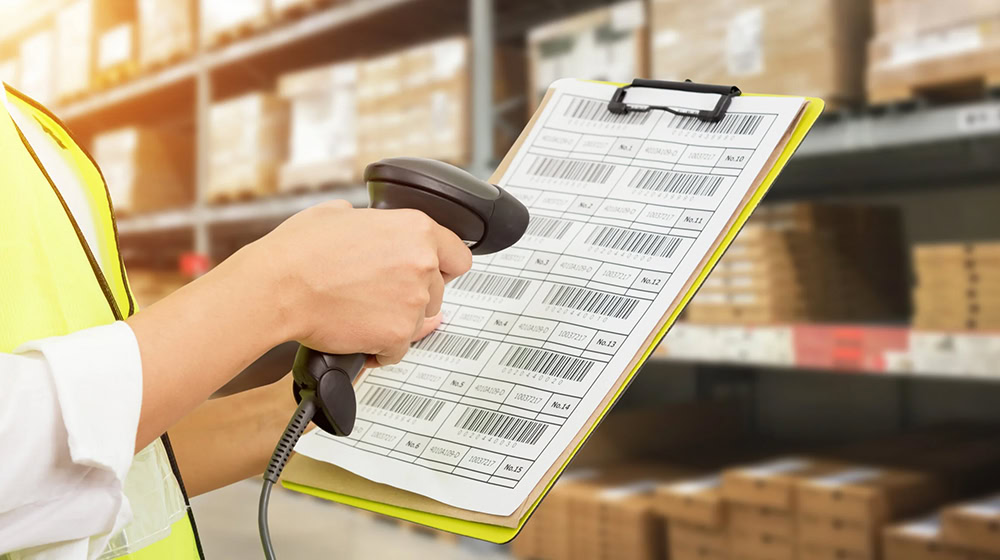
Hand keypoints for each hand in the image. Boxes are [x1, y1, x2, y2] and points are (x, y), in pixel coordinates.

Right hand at [248, 200, 471, 365]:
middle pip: (438, 292)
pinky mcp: (397, 334)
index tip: (433, 275)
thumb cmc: (299, 251)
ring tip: (360, 311)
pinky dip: (381, 348)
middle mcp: (422, 263)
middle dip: (412, 295)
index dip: (442, 267)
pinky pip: (399, 349)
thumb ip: (374, 222)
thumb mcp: (340, 213)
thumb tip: (373, 227)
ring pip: (418, 321)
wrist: (276, 288)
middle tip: (377, 294)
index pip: (459, 256)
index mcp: (415, 228)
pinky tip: (358, 334)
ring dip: (395, 321)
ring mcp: (413, 301)